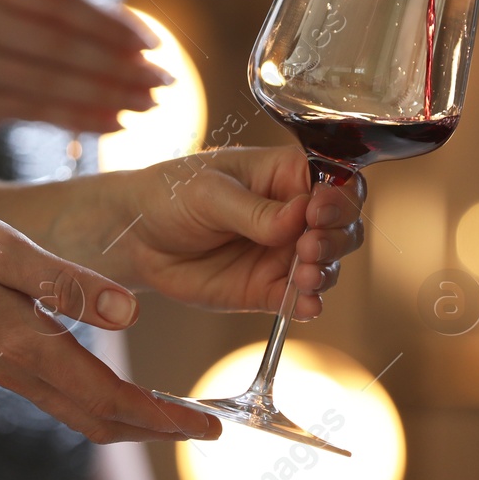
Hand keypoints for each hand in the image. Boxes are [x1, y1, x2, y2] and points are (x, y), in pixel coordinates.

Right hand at [0, 0, 172, 153]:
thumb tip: (140, 38)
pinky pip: (39, 112)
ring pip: (52, 82)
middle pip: (61, 44)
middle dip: (120, 65)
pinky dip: (83, 118)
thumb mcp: (8, 16)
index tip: (155, 45)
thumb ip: (58, 19)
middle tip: (163, 81)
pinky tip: (116, 123)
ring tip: (148, 105)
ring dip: (110, 96)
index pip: (63, 4)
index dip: (114, 24)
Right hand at [0, 202, 219, 443]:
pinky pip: (55, 395)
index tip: (210, 427)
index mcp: (29, 343)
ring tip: (172, 411)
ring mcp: (3, 368)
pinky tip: (110, 385)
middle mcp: (19, 368)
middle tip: (206, 428)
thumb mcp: (1, 247)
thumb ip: (66, 283)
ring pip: (77, 412)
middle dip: (156, 429)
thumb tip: (130, 315)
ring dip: (129, 419)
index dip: (165, 417)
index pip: (111, 398)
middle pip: (100, 419)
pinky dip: (96, 401)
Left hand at [89, 147, 365, 321]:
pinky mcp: (268, 289)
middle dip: (335, 237)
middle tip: (309, 245)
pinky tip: (306, 303)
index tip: (318, 209)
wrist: (136, 237)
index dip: (338, 198)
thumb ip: (254, 209)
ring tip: (303, 273)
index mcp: (287, 175)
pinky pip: (298, 299)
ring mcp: (284, 254)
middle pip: (343, 226)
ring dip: (324, 270)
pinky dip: (308, 303)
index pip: (336, 183)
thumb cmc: (171, 194)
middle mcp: (295, 215)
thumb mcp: (209, 193)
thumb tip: (298, 218)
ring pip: (327, 264)